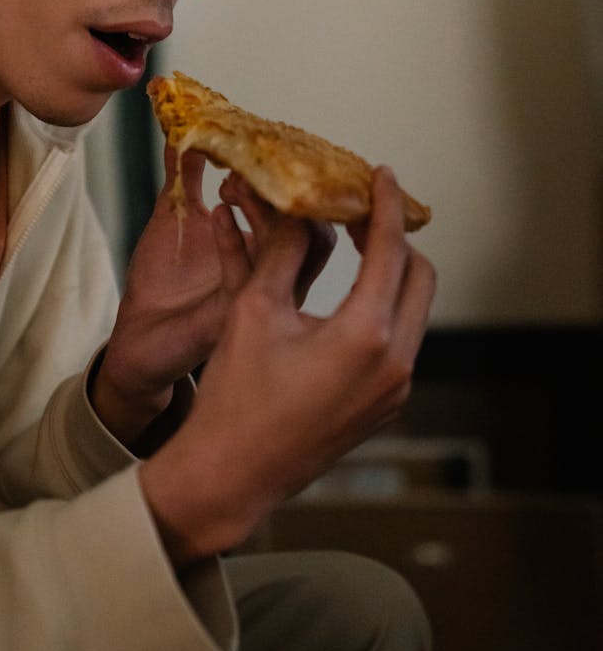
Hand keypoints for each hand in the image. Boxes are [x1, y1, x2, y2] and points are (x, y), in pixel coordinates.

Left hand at [91, 145, 334, 442]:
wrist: (137, 336)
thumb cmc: (164, 281)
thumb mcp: (174, 215)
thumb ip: (184, 173)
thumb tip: (184, 127)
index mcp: (268, 244)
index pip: (306, 208)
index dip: (296, 177)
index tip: (266, 149)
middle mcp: (276, 269)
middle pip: (317, 227)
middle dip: (288, 191)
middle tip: (247, 168)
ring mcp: (264, 293)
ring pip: (299, 251)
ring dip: (268, 211)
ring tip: (231, 186)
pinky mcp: (241, 311)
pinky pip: (256, 275)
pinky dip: (237, 238)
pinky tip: (215, 214)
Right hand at [139, 166, 435, 564]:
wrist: (231, 476)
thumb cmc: (236, 396)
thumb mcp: (253, 311)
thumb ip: (281, 252)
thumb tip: (296, 208)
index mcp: (366, 336)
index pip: (390, 250)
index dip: (385, 205)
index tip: (382, 174)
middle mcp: (394, 363)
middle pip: (419, 277)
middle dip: (395, 239)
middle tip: (360, 212)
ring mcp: (395, 389)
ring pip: (413, 309)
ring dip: (391, 273)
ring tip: (354, 246)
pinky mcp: (384, 405)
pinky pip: (400, 340)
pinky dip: (383, 307)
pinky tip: (348, 295)